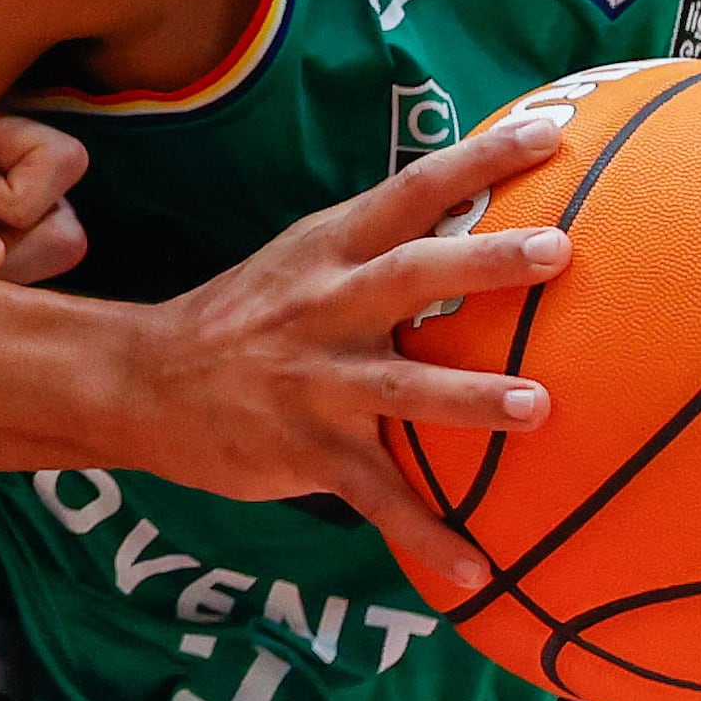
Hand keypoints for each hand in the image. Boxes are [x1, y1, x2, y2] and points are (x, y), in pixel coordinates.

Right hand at [114, 108, 573, 599]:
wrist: (141, 383)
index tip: (553, 133)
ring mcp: (315, 381)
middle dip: (485, 262)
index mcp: (329, 249)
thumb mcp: (301, 260)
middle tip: (559, 251)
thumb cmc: (243, 318)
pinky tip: (477, 567)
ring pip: (402, 387)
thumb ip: (378, 245)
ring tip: (538, 407)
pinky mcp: (305, 451)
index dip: (482, 158)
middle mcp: (324, 306)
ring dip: (471, 397)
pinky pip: (376, 498)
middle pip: (413, 274)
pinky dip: (426, 534)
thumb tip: (478, 220)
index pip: (413, 188)